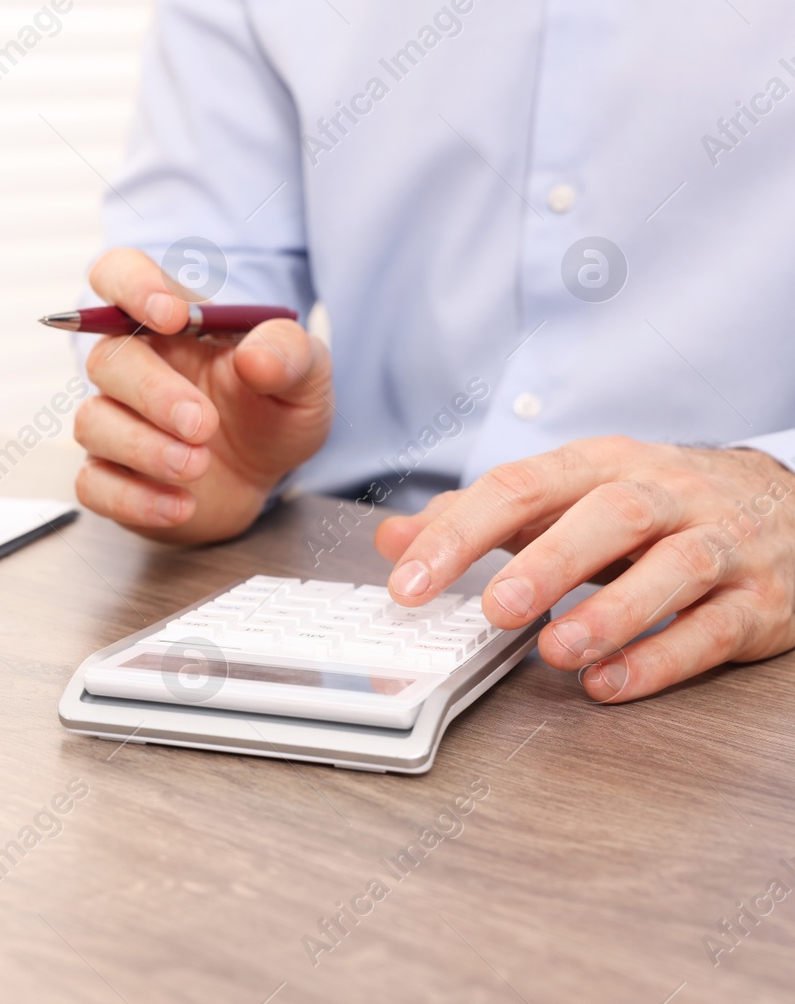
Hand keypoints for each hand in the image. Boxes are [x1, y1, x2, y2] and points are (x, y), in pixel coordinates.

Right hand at [73, 248, 334, 543]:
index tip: (171, 317)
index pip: (118, 274)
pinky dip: (135, 498)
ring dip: (144, 448)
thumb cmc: (272, 412)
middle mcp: (132, 367)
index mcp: (168, 323)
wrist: (264, 479)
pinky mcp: (110, 476)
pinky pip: (92, 484)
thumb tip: (256, 355)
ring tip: (198, 466)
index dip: (131, 286)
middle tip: (203, 425)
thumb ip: (291, 355)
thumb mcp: (305, 379)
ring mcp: (115, 422)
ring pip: (92, 422)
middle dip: (153, 393)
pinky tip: (181, 504)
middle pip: (106, 359)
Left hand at [374, 437, 794, 701]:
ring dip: (612, 613)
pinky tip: (612, 682)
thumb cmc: (650, 506)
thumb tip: (393, 538)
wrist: (782, 505)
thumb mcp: (564, 497)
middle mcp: (664, 496)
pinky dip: (663, 658)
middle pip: (609, 515)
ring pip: (674, 569)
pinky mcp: (757, 602)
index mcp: (600, 465)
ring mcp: (718, 546)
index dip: (459, 533)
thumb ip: (478, 519)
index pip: (520, 486)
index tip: (407, 581)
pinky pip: (714, 629)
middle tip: (496, 607)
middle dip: (549, 562)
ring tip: (556, 652)